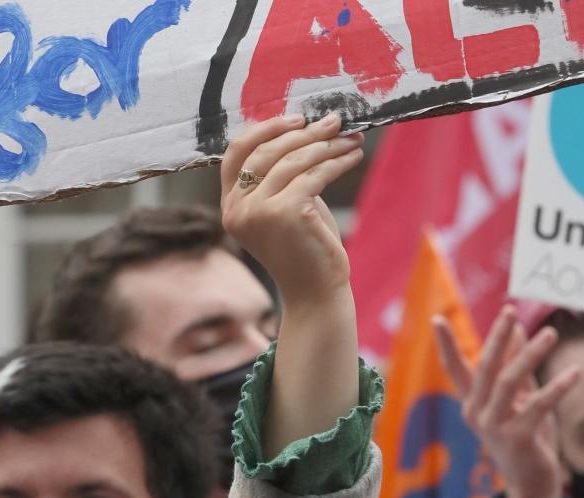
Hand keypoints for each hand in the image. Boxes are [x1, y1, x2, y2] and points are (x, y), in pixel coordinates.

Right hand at [220, 113, 364, 306]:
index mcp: (230, 205)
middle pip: (267, 151)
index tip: (298, 118)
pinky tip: (353, 156)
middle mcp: (237, 208)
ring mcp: (258, 211)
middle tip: (334, 121)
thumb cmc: (305, 251)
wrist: (315, 294)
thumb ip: (282, 175)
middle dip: (305, 132)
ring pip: (293, 161)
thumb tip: (306, 129)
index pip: (236, 153)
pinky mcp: (285, 213)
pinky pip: (314, 175)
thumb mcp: (284, 207)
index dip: (266, 129)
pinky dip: (337, 162)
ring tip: (350, 138)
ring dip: (326, 145)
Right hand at [433, 306, 579, 497]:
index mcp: (472, 402)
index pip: (455, 369)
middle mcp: (476, 413)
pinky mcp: (517, 439)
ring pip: (509, 382)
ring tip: (551, 334)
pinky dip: (557, 387)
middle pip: (485, 368)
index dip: (446, 345)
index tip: (436, 318)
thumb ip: (517, 365)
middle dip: (498, 337)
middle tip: (510, 311)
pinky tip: (574, 372)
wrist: (533, 482)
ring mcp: (494, 427)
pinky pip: (538, 406)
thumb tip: (517, 329)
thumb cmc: (526, 436)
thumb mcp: (520, 398)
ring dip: (531, 355)